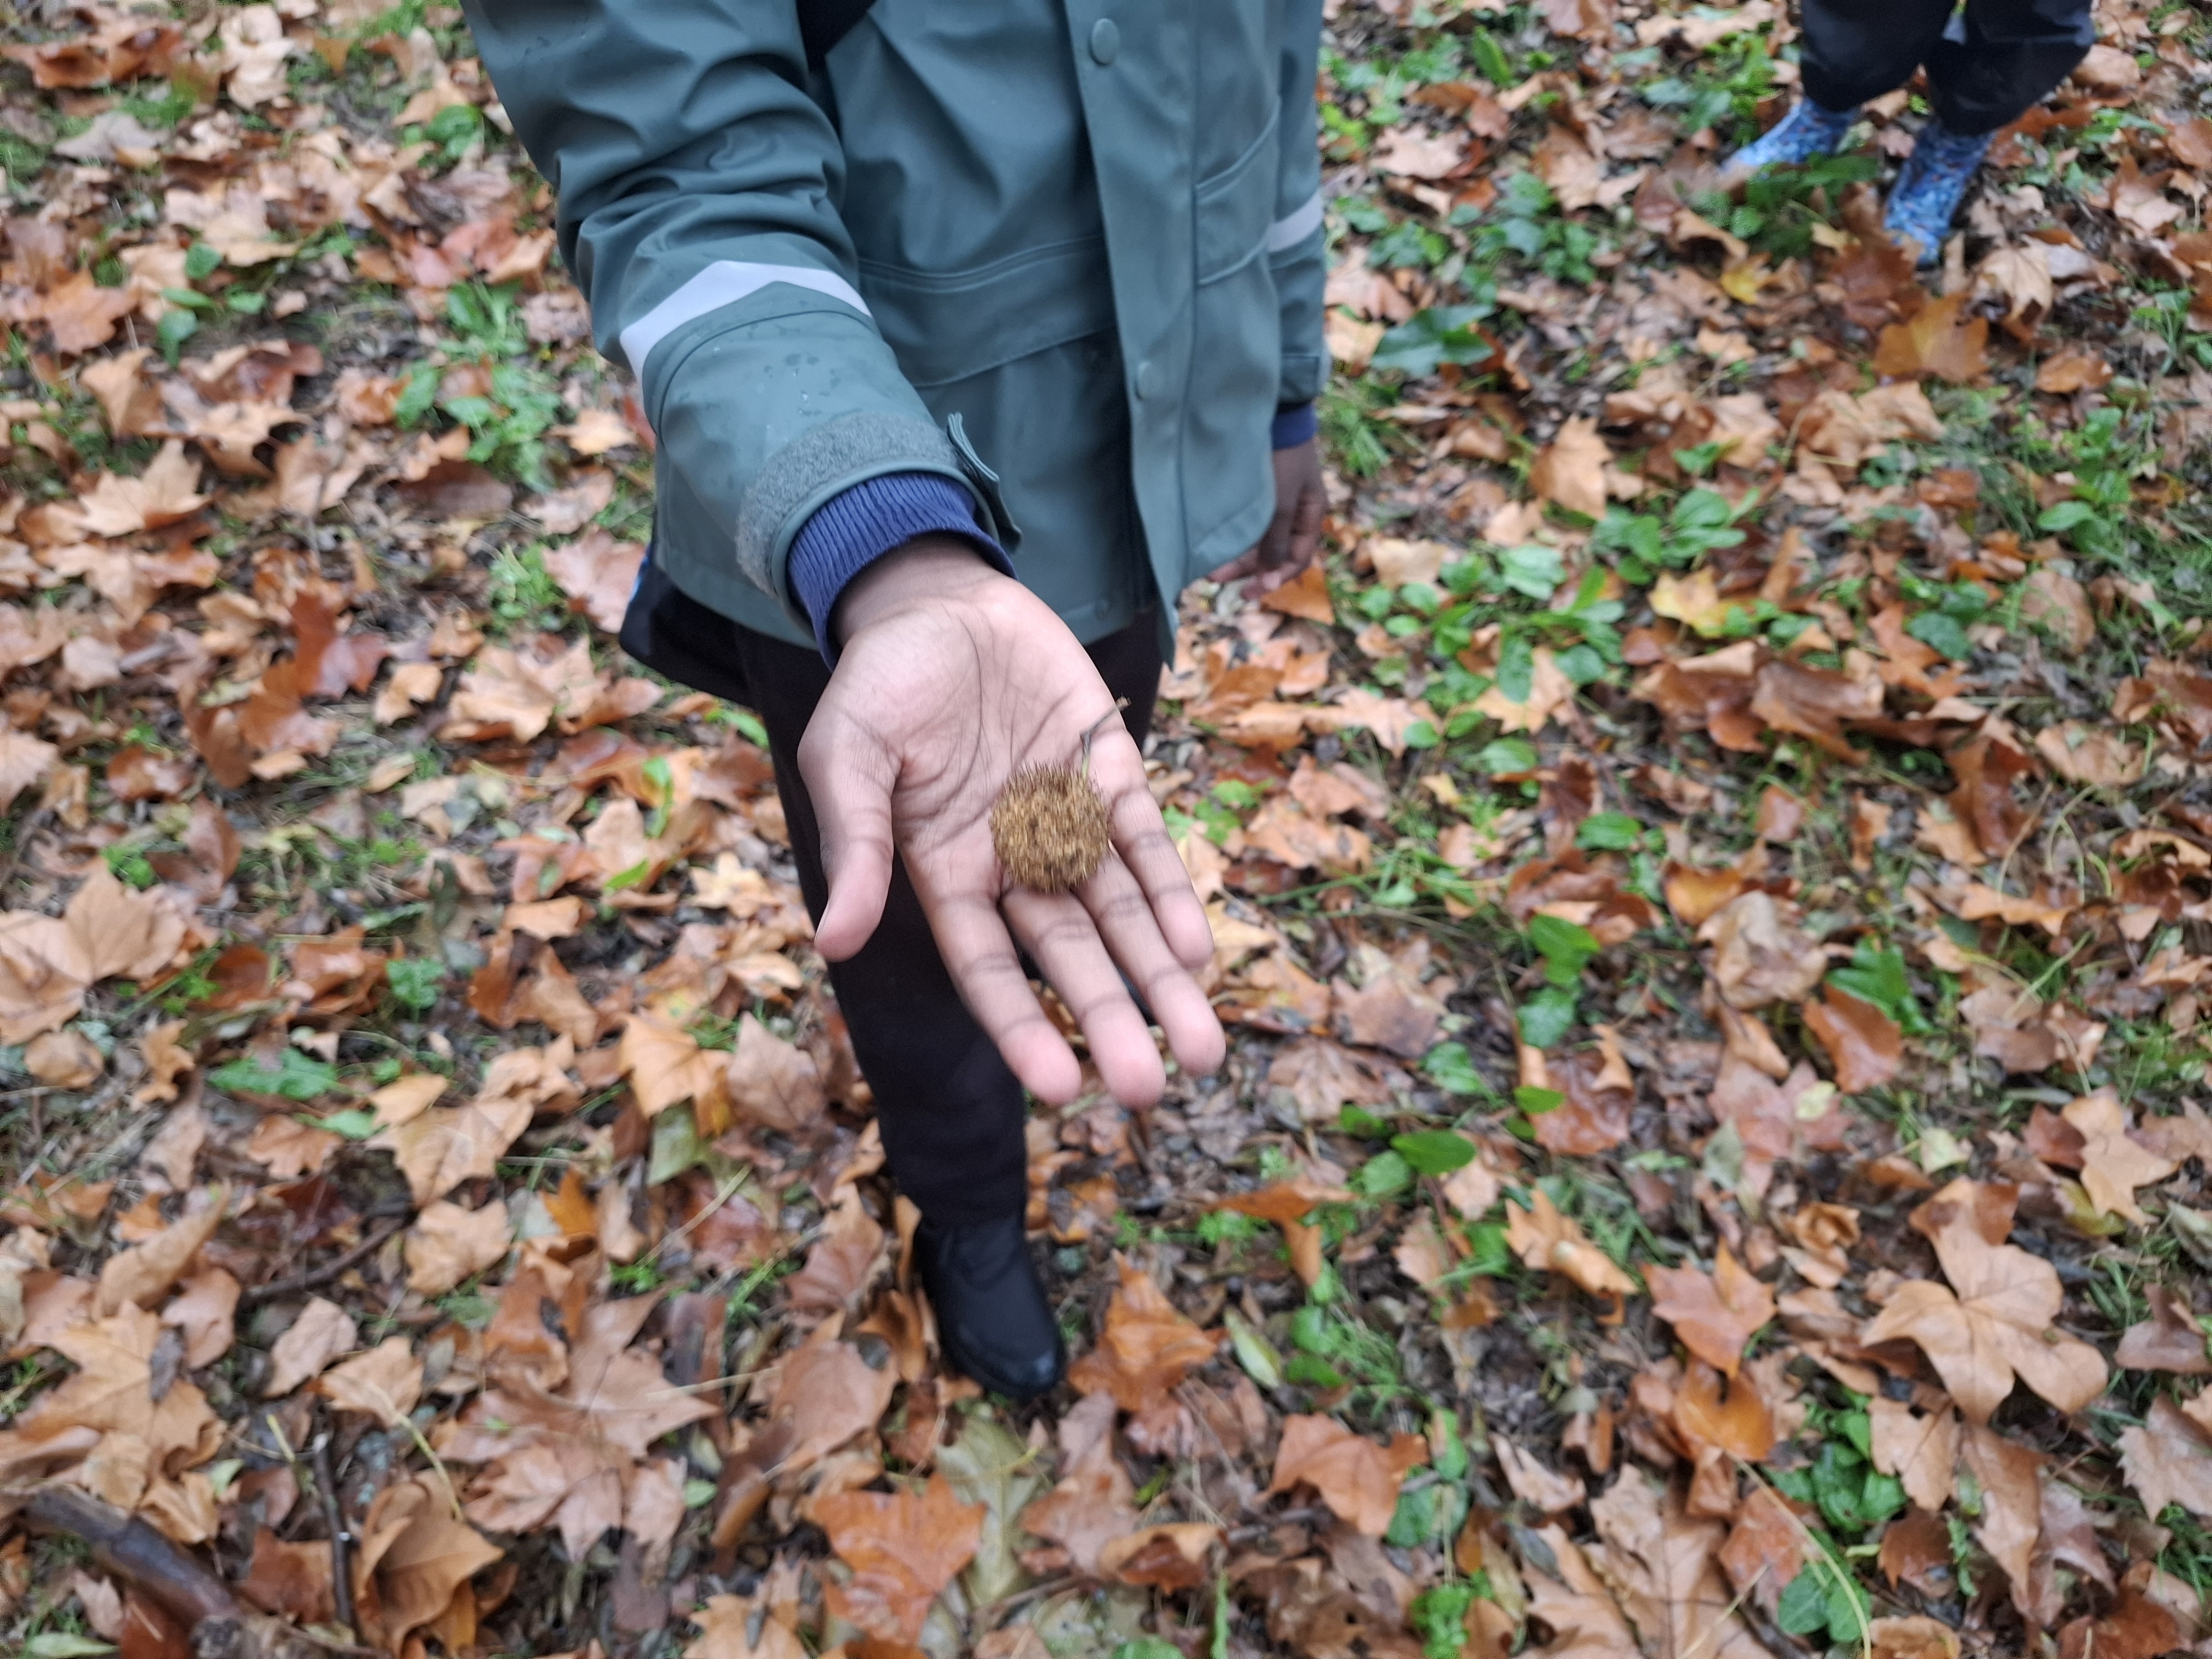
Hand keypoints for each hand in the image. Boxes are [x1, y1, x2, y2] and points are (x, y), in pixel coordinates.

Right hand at [800, 537, 1224, 1106]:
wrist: (936, 597)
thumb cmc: (878, 682)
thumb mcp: (848, 756)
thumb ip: (855, 844)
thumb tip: (835, 939)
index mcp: (946, 873)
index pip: (989, 967)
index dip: (1021, 1028)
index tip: (1061, 1088)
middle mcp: (1013, 862)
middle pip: (1069, 956)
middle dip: (1110, 1018)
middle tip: (1153, 1087)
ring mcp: (1065, 819)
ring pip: (1120, 913)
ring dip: (1161, 976)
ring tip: (1202, 1046)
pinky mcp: (1108, 771)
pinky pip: (1143, 842)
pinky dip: (1170, 893)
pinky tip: (1197, 950)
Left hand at [1209, 436, 1324, 596]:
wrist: (1273, 412)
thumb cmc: (1283, 456)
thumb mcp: (1281, 502)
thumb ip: (1276, 539)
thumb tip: (1270, 575)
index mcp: (1310, 514)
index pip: (1297, 558)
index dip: (1276, 578)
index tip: (1251, 592)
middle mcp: (1294, 510)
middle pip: (1274, 551)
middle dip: (1247, 568)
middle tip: (1216, 580)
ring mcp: (1276, 500)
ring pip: (1258, 538)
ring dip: (1236, 555)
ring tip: (1209, 568)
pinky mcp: (1258, 490)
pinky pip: (1249, 523)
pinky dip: (1235, 536)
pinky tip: (1216, 544)